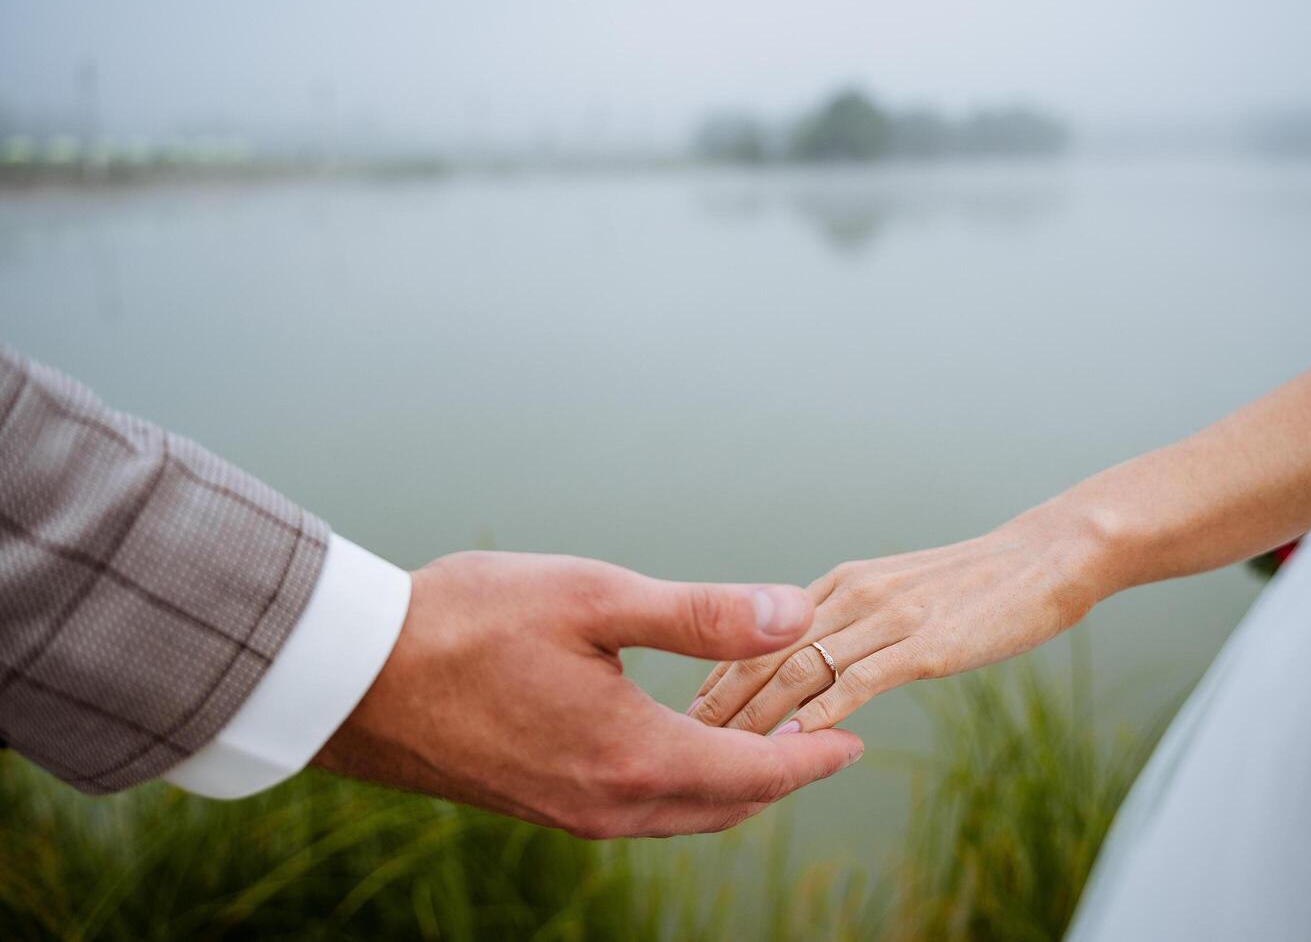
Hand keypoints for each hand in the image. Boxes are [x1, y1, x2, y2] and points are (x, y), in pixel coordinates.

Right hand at [313, 551, 863, 838]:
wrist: (355, 675)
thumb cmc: (468, 621)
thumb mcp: (593, 598)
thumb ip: (700, 616)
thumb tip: (793, 617)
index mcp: (633, 755)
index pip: (754, 772)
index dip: (812, 758)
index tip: (853, 742)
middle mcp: (607, 803)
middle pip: (724, 804)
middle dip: (779, 775)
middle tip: (818, 739)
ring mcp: (569, 813)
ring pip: (680, 814)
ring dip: (729, 783)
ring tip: (759, 742)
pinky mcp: (537, 805)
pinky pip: (636, 812)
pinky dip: (678, 786)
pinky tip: (675, 746)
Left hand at [688, 508, 1107, 735]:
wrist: (1044, 560)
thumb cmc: (975, 585)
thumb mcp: (900, 592)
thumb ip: (856, 621)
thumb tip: (819, 661)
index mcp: (842, 583)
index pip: (759, 630)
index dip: (720, 671)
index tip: (694, 708)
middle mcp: (853, 594)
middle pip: (764, 649)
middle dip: (722, 697)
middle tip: (689, 736)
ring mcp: (887, 618)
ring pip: (800, 668)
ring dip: (757, 714)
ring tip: (725, 750)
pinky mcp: (924, 644)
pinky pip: (858, 682)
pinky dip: (820, 714)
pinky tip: (795, 744)